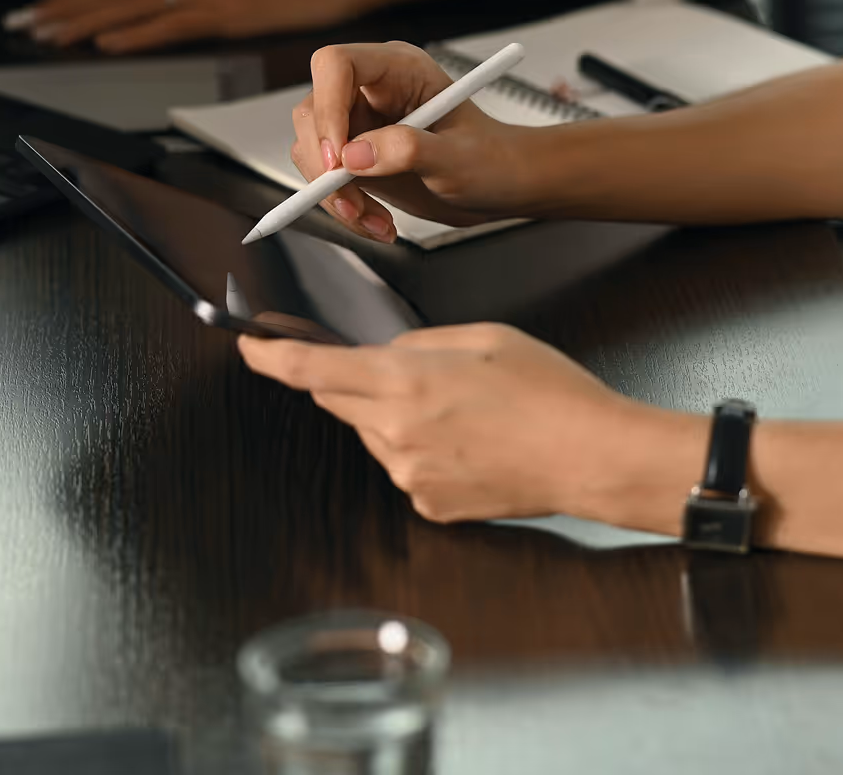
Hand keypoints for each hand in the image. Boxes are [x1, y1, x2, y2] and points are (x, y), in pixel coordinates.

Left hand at [239, 323, 630, 522]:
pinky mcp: (430, 505)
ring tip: (460, 411)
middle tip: (414, 374)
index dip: (270, 357)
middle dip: (356, 381)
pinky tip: (468, 442)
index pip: (312, 369)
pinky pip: (403, 466)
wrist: (592, 457)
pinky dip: (419, 449)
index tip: (249, 346)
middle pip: (339, 399)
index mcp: (404, 382)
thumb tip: (387, 356)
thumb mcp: (481, 337)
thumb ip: (418, 344)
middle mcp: (395, 433)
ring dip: (393, 416)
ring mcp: (410, 476)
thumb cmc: (548, 392)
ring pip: (373, 433)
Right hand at [291, 42, 535, 242]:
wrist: (500, 187)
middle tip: (352, 203)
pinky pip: (324, 179)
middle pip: (314, 112)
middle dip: (326, 165)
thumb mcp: (458, 159)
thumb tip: (354, 155)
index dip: (327, 107)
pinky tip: (375, 222)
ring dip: (334, 194)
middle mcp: (371, 90)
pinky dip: (342, 207)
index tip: (337, 157)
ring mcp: (360, 123)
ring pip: (312, 150)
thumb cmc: (491, 160)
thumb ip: (408, 150)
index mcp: (399, 69)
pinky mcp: (354, 155)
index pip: (337, 65)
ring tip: (373, 220)